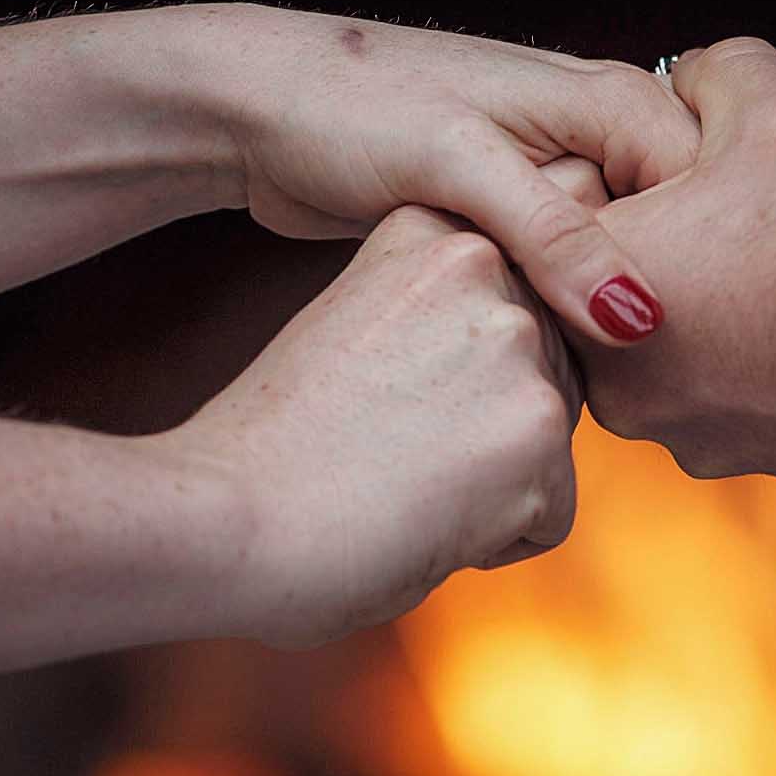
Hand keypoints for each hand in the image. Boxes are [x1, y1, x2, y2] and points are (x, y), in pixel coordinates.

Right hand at [181, 204, 583, 647]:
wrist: (224, 517)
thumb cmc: (274, 447)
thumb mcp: (358, 328)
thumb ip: (442, 322)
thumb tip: (513, 365)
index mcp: (434, 232)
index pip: (512, 311)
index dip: (454, 376)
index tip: (382, 397)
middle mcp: (488, 268)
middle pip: (544, 376)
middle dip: (484, 431)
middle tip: (384, 449)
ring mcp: (517, 348)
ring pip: (548, 446)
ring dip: (490, 483)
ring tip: (396, 480)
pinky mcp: (537, 434)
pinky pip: (551, 516)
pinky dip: (497, 543)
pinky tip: (418, 523)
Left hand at [186, 6, 699, 350]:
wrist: (257, 105)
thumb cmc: (350, 106)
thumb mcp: (460, 165)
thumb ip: (555, 238)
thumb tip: (638, 317)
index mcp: (612, 99)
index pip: (712, 193)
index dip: (712, 268)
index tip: (696, 348)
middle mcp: (599, 131)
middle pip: (679, 232)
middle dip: (668, 300)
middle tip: (642, 380)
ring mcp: (559, 176)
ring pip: (623, 261)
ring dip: (612, 315)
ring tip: (596, 380)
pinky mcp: (516, 217)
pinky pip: (572, 274)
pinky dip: (565, 313)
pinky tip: (553, 360)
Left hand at [578, 40, 775, 488]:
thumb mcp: (771, 104)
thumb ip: (712, 74)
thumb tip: (693, 80)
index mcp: (587, 286)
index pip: (581, 208)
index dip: (651, 168)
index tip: (709, 163)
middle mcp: (614, 376)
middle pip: (639, 276)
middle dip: (694, 235)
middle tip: (761, 204)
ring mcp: (681, 429)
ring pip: (695, 333)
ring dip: (738, 294)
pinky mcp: (746, 459)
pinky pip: (745, 384)